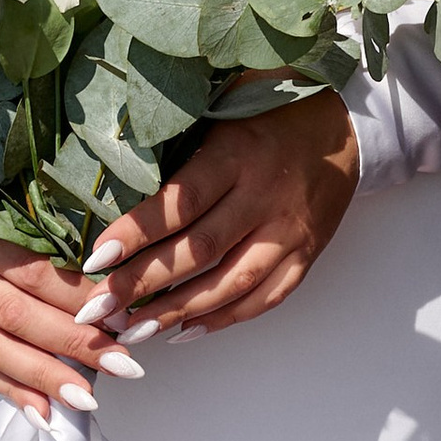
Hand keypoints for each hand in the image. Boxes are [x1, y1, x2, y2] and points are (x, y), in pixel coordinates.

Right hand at [0, 217, 139, 421]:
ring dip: (44, 378)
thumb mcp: (5, 214)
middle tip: (117, 363)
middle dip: (71, 343)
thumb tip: (104, 291)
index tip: (119, 317)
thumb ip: (45, 244)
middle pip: (15, 314)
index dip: (77, 297)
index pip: (31, 270)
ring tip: (85, 396)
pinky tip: (43, 410)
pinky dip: (12, 391)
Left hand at [85, 90, 359, 337]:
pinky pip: (266, 297)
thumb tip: (112, 165)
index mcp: (239, 154)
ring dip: (177, 312)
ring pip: (231, 283)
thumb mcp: (224, 108)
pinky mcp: (307, 252)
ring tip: (131, 332)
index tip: (94, 259)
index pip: (181, 202)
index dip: (136, 233)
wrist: (346, 123)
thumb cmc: (272, 111)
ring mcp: (290, 229)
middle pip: (200, 251)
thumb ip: (180, 138)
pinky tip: (185, 331)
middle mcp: (266, 196)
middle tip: (96, 310)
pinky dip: (225, 319)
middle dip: (142, 285)